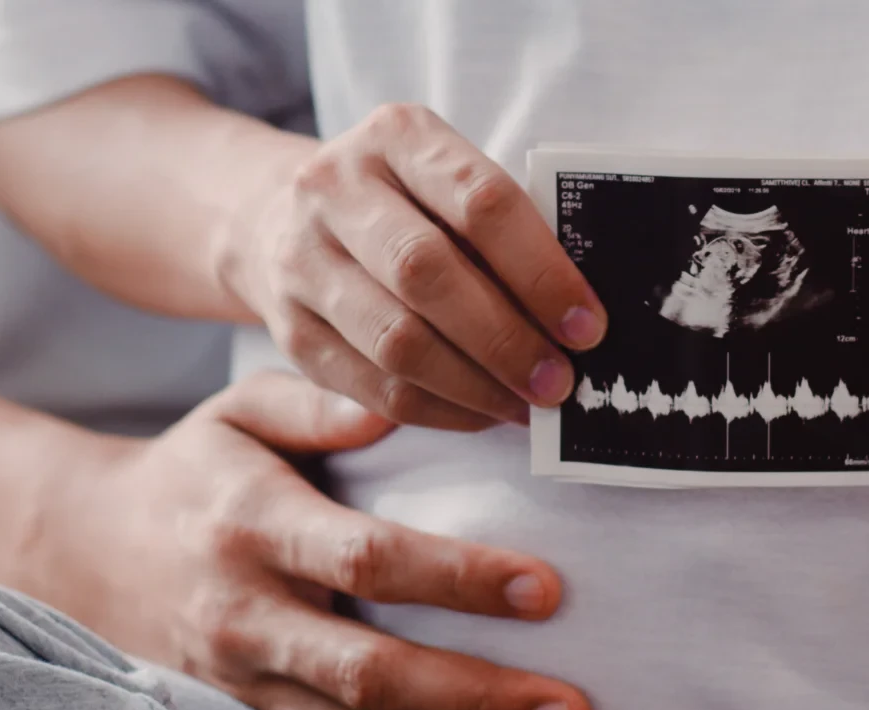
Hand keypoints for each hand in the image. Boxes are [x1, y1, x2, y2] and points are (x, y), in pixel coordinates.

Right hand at [50, 371, 592, 709]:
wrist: (87, 554)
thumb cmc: (196, 473)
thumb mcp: (237, 413)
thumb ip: (316, 403)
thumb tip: (401, 402)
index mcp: (256, 528)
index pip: (366, 559)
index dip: (456, 578)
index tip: (545, 590)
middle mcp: (251, 618)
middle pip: (372, 674)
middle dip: (478, 699)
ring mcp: (248, 686)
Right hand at [230, 103, 605, 430]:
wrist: (280, 218)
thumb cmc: (401, 204)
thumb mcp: (446, 182)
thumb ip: (505, 230)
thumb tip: (578, 316)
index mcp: (396, 136)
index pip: (480, 202)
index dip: (541, 271)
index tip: (587, 326)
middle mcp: (335, 189)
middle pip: (427, 273)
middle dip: (506, 339)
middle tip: (559, 382)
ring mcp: (301, 261)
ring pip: (397, 341)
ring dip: (476, 386)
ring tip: (526, 405)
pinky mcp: (290, 332)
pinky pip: (374, 389)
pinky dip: (440, 410)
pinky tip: (482, 413)